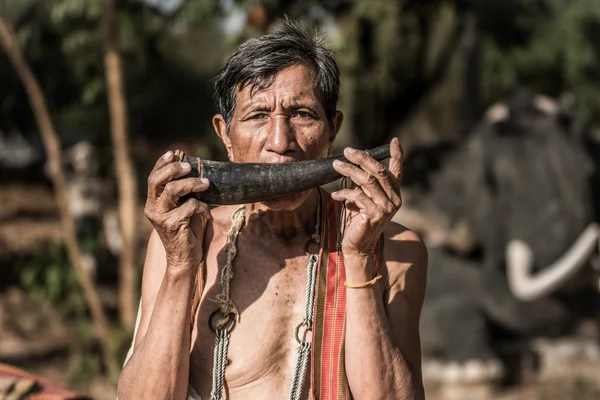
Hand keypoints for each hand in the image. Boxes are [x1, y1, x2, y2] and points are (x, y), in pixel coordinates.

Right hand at [144, 151, 211, 271]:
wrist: (185, 258)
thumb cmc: (187, 231)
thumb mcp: (183, 208)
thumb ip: (184, 193)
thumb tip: (194, 171)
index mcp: (152, 203)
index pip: (153, 178)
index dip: (161, 164)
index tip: (174, 154)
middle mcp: (152, 208)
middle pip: (157, 180)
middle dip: (174, 169)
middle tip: (189, 167)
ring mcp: (161, 217)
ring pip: (173, 190)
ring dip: (192, 184)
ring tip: (205, 184)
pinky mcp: (173, 225)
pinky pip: (190, 206)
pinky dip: (202, 207)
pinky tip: (207, 214)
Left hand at [331, 138, 402, 256]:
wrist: (357, 247)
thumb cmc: (357, 222)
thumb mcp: (362, 199)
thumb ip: (363, 185)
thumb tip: (352, 164)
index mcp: (393, 194)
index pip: (397, 171)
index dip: (397, 155)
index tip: (394, 141)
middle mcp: (394, 200)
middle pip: (379, 171)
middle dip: (362, 158)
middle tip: (347, 151)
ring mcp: (386, 208)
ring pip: (367, 181)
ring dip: (349, 170)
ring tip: (335, 165)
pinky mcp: (375, 214)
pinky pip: (357, 196)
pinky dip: (343, 193)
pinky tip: (335, 196)